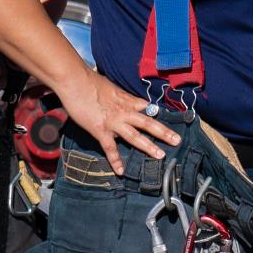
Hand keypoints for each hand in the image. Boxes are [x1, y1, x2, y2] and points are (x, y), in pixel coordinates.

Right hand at [58, 70, 181, 172]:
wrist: (75, 81)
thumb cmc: (90, 81)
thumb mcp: (111, 86)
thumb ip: (121, 95)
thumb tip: (129, 99)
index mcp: (127, 100)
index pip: (147, 108)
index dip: (158, 114)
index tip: (170, 120)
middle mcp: (124, 112)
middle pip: (148, 123)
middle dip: (163, 132)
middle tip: (177, 140)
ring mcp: (113, 122)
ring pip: (135, 136)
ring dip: (149, 146)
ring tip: (161, 155)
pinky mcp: (100, 130)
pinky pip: (110, 148)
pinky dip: (115, 160)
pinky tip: (120, 171)